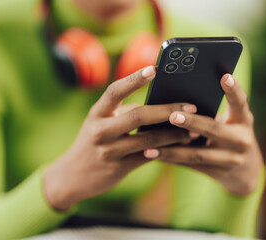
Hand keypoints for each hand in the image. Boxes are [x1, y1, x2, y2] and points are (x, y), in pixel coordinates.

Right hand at [43, 66, 197, 210]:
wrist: (72, 176)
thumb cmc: (91, 143)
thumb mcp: (100, 124)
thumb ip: (123, 114)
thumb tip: (159, 105)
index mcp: (96, 114)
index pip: (115, 91)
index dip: (134, 79)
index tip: (155, 68)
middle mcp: (100, 131)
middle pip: (138, 115)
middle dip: (167, 110)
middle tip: (191, 107)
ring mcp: (108, 151)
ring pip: (148, 139)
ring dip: (174, 134)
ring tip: (193, 130)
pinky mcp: (118, 168)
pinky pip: (148, 157)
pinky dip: (166, 150)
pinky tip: (180, 146)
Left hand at [144, 74, 263, 195]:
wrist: (244, 169)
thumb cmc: (228, 134)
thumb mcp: (229, 121)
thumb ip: (211, 111)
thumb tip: (174, 102)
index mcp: (243, 120)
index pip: (240, 102)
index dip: (233, 90)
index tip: (224, 76)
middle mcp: (241, 140)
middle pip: (213, 129)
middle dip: (192, 122)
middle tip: (172, 116)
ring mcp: (231, 159)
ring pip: (196, 154)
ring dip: (171, 149)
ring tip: (149, 146)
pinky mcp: (218, 173)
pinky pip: (189, 165)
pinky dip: (170, 159)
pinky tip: (151, 155)